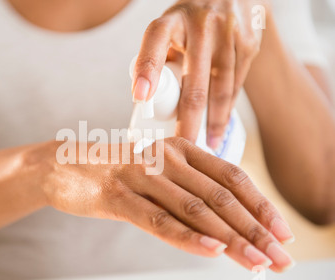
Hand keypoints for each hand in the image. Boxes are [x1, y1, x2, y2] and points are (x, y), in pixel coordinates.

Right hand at [41, 137, 294, 271]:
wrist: (63, 165)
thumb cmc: (116, 173)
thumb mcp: (158, 173)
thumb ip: (188, 189)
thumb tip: (226, 221)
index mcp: (179, 149)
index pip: (231, 176)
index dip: (260, 205)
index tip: (282, 232)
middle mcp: (165, 158)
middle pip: (220, 196)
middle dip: (255, 229)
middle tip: (280, 256)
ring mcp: (140, 176)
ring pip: (194, 209)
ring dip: (230, 238)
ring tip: (257, 261)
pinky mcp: (117, 196)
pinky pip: (157, 219)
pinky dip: (187, 236)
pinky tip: (212, 250)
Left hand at [132, 0, 266, 148]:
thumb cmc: (189, 23)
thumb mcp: (168, 30)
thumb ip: (156, 58)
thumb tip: (145, 99)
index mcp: (171, 21)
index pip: (154, 43)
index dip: (147, 71)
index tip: (140, 99)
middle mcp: (201, 23)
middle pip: (194, 85)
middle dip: (189, 122)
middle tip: (183, 149)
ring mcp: (229, 32)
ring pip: (221, 89)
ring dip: (215, 122)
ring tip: (208, 146)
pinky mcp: (250, 42)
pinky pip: (237, 83)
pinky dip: (228, 107)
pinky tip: (222, 125)